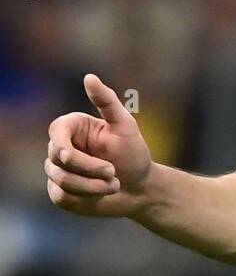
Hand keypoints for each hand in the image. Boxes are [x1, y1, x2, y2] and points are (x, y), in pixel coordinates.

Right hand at [45, 73, 152, 216]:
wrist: (140, 189)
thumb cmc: (134, 154)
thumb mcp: (125, 126)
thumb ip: (107, 102)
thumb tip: (89, 77)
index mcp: (73, 128)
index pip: (56, 132)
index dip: (59, 145)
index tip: (70, 157)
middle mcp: (61, 148)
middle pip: (58, 160)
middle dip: (88, 170)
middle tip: (113, 172)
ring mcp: (58, 172)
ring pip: (61, 181)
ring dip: (91, 186)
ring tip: (114, 184)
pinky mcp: (60, 193)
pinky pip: (62, 197)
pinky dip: (86, 198)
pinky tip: (102, 195)